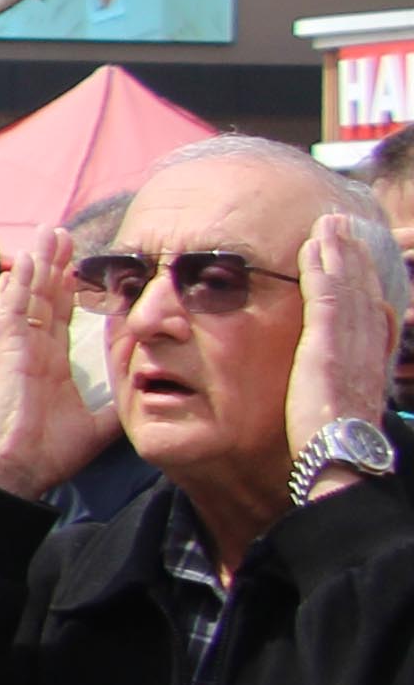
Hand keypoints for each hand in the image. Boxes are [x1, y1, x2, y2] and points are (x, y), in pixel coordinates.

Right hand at [0, 226, 119, 501]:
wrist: (20, 472)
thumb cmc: (51, 452)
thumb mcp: (103, 421)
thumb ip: (122, 396)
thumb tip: (149, 373)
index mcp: (50, 363)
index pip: (58, 315)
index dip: (67, 287)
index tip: (76, 262)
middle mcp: (31, 350)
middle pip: (43, 297)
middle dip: (53, 265)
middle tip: (61, 233)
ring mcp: (17, 349)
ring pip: (28, 297)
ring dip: (38, 265)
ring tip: (48, 234)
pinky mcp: (7, 353)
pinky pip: (14, 312)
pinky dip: (19, 286)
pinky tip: (27, 262)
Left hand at [286, 211, 399, 468]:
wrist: (340, 461)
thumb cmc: (333, 446)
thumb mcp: (344, 411)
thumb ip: (342, 389)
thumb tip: (340, 384)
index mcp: (370, 365)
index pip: (370, 313)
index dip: (366, 283)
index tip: (359, 258)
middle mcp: (365, 350)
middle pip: (362, 292)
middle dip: (356, 257)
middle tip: (344, 225)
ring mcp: (348, 346)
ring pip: (347, 288)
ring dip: (340, 253)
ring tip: (331, 223)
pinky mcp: (326, 347)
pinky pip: (326, 298)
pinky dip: (322, 270)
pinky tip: (314, 248)